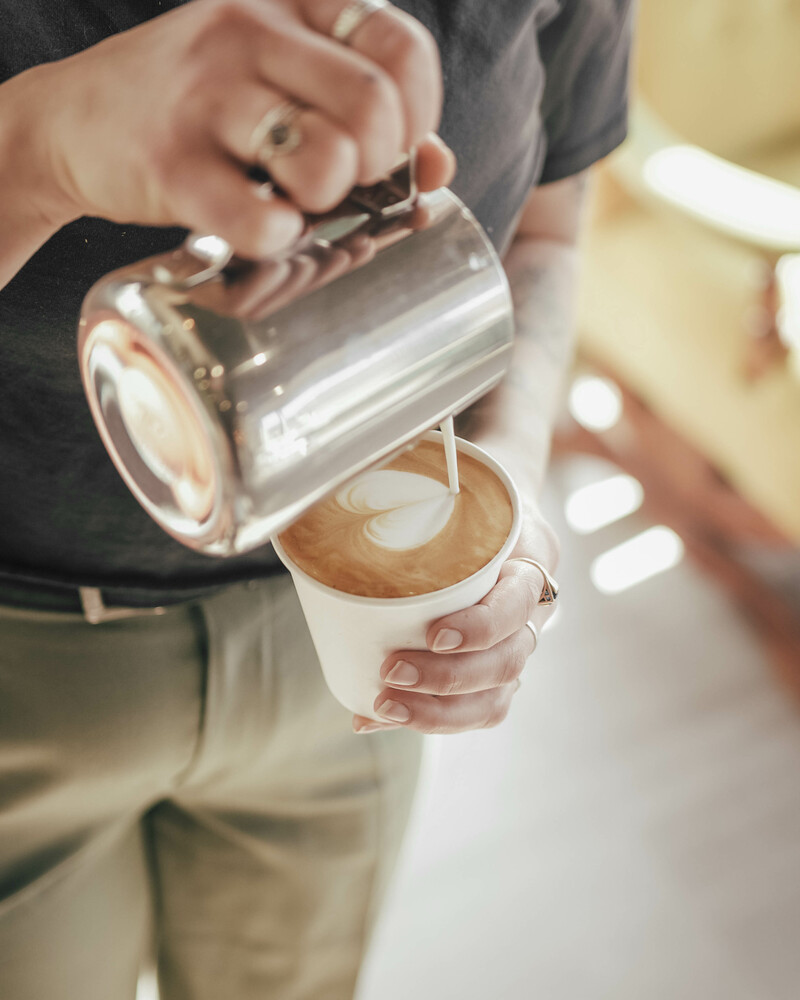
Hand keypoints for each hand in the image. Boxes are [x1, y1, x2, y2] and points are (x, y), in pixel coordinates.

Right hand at [11, 0, 453, 256]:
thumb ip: (360, 110)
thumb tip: (438, 165)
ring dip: (328, 200)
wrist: (72, 122)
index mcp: (289, 2)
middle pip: (372, 109)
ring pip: (324, 158)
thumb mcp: (279, 80)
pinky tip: (265, 228)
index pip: (401, 50)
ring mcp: (206, 95)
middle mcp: (248, 32)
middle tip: (345, 184)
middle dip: (377, 166)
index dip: (417, 115)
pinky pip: (259, 217)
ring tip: (297, 200)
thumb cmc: (197, 107)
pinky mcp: (170, 162)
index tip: (392, 150)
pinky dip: (278, 237)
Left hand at [352, 508, 559, 734]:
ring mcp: (513, 652)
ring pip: (493, 700)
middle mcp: (529, 618)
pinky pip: (469, 711)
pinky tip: (373, 717)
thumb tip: (339, 528)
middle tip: (391, 671)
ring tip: (383, 705)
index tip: (433, 635)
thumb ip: (424, 508)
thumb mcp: (463, 498)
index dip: (480, 628)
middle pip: (505, 664)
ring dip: (436, 713)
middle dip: (446, 678)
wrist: (500, 518)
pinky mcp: (490, 677)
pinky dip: (420, 718)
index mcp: (528, 570)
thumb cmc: (473, 510)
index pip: (517, 606)